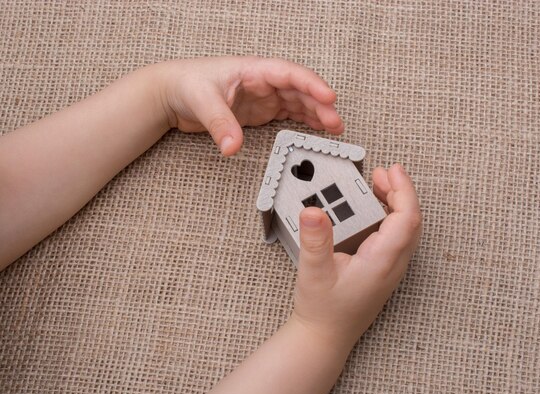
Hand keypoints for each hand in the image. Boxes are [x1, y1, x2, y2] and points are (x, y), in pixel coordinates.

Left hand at [155, 56, 343, 155]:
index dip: (311, 84)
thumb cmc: (187, 84)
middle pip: (299, 90)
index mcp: (253, 69)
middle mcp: (262, 81)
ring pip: (297, 102)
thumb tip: (232, 147)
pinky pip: (288, 114)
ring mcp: (263, 96)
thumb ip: (220, 124)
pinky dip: (304, 121)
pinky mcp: (260, 110)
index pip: (289, 73)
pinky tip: (316, 131)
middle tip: (335, 123)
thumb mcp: (203, 102)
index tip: (328, 96)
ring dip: (316, 114)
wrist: (172, 93)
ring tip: (334, 130)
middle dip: (320, 105)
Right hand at [291, 164, 421, 347]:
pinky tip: (373, 210)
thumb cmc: (323, 310)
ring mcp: (391, 269)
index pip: (406, 218)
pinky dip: (391, 217)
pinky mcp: (384, 270)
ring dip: (396, 203)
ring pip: (406, 229)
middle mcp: (393, 265)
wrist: (325, 337)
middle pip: (411, 221)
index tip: (393, 170)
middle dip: (400, 192)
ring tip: (377, 185)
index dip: (404, 190)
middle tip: (381, 173)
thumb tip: (313, 211)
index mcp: (382, 261)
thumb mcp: (314, 272)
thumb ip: (315, 240)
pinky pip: (397, 237)